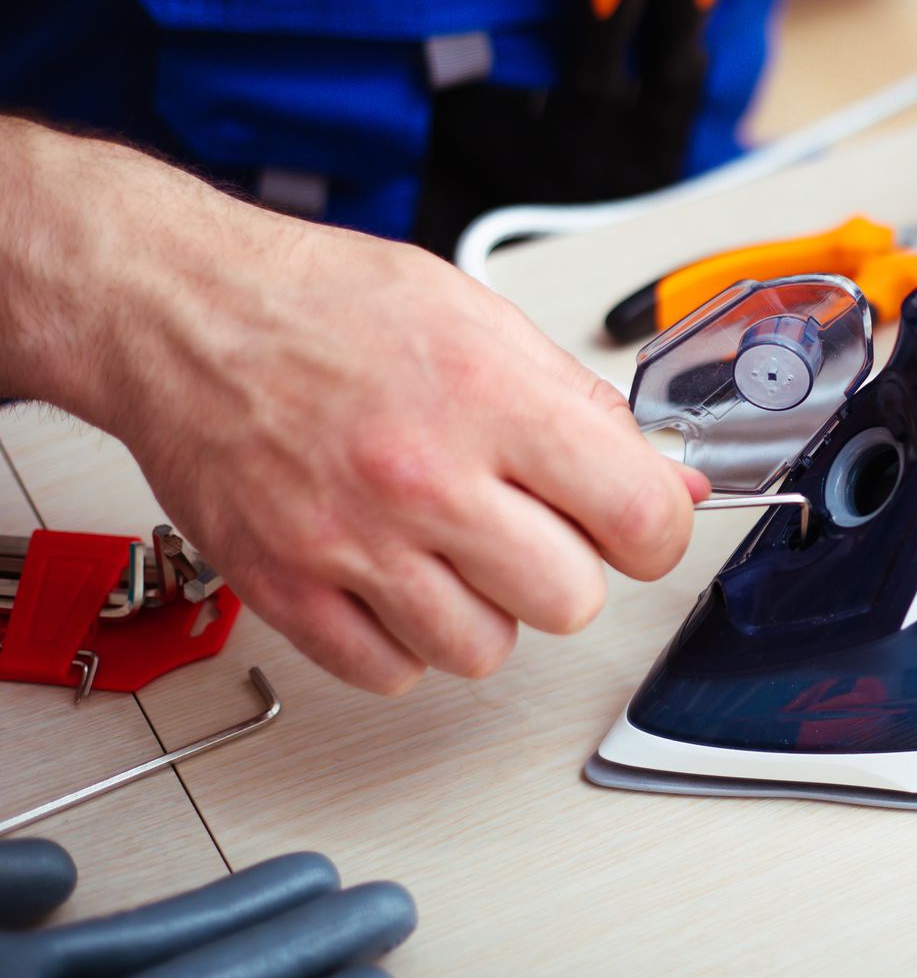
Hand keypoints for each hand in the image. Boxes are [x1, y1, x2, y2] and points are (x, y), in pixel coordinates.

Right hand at [2, 123, 706, 692]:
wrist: (183, 312)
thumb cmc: (326, 305)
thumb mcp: (483, 319)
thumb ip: (587, 409)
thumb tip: (672, 482)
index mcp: (488, 398)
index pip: (638, 519)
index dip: (656, 531)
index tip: (637, 524)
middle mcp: (422, 478)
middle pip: (568, 601)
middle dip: (566, 570)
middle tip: (532, 527)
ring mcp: (349, 542)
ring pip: (483, 651)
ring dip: (484, 609)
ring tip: (451, 547)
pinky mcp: (286, 588)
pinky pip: (390, 672)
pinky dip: (402, 640)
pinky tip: (393, 576)